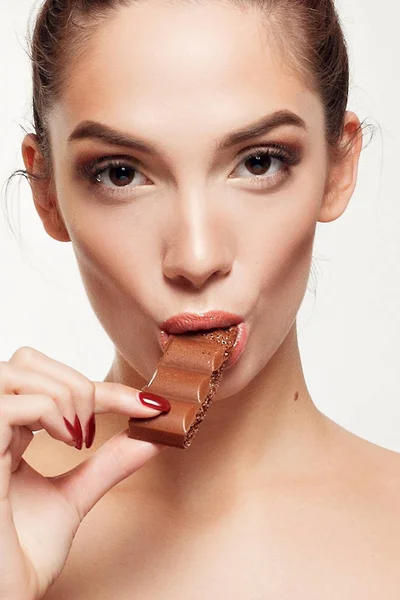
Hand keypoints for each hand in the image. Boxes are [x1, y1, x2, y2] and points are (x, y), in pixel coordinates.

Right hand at [0, 346, 165, 599]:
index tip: (150, 403)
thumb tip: (152, 438)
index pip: (50, 384)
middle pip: (27, 360)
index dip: (105, 388)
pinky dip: (50, 410)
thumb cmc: (19, 557)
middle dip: (78, 384)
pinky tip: (66, 442)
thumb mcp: (72, 498)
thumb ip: (107, 464)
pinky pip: (12, 401)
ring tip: (78, 437)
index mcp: (5, 433)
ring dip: (66, 395)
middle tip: (95, 429)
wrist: (0, 599)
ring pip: (19, 369)